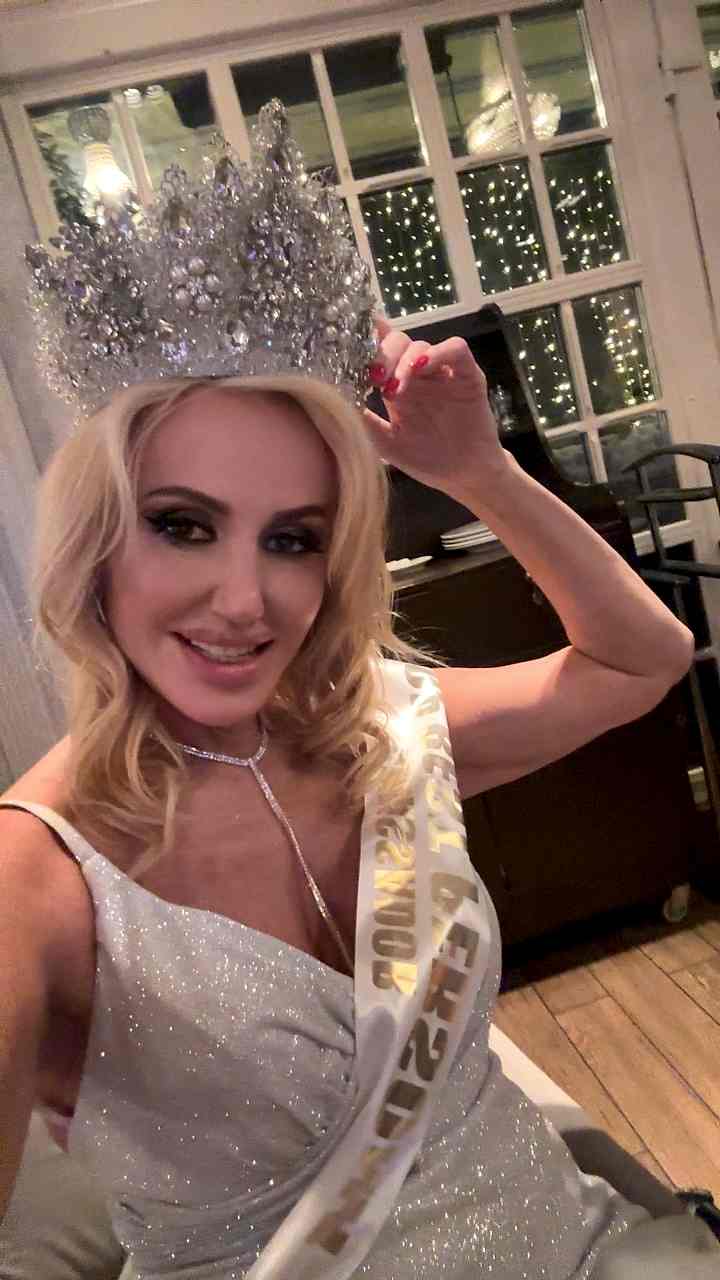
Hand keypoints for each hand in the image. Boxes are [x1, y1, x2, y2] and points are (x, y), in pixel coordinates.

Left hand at [363, 316, 510, 497]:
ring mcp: (442, 372)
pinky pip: (456, 349)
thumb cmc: (425, 459)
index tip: (348, 350)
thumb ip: (364, 420)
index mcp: (395, 385)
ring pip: (420, 344)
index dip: (364, 342)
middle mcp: (417, 374)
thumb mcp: (385, 443)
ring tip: (395, 386)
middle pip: (396, 342)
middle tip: (374, 377)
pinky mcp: (467, 374)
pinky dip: (438, 351)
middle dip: (381, 353)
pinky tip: (421, 366)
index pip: (378, 350)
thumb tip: (331, 399)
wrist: (463, 476)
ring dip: (404, 360)